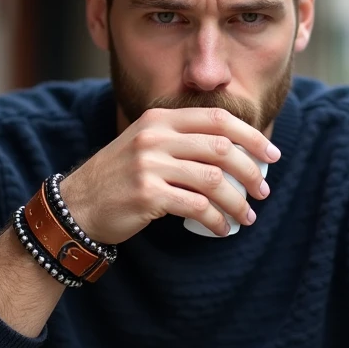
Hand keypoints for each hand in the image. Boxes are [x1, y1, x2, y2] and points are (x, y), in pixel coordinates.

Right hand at [59, 108, 280, 244]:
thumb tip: (235, 153)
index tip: (271, 155)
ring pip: (213, 180)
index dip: (250, 135)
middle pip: (221, 149)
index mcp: (160, 119)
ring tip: (247, 216)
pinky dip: (217, 220)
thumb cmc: (120, 178)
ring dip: (238, 202)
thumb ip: (182, 141)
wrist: (77, 205)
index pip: (217, 119)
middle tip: (262, 191)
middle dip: (250, 171)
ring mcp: (150, 165)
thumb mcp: (146, 145)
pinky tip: (223, 229)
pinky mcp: (147, 194)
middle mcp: (155, 136)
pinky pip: (196, 207)